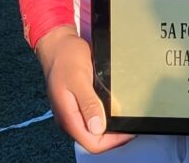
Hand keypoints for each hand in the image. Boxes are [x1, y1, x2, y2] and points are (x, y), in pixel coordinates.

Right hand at [36, 26, 134, 153]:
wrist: (57, 44)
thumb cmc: (65, 57)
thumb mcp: (79, 79)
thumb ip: (88, 104)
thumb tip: (97, 127)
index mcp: (68, 117)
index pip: (92, 143)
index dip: (113, 141)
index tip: (128, 130)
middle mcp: (70, 118)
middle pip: (94, 139)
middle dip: (114, 135)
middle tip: (131, 123)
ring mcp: (73, 111)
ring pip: (94, 128)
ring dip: (110, 125)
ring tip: (125, 116)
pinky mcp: (78, 102)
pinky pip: (93, 115)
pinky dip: (105, 114)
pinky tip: (114, 107)